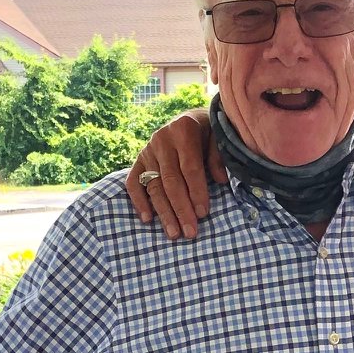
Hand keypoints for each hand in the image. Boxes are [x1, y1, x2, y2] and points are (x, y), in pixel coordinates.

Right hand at [125, 107, 223, 239]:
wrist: (187, 119)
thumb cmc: (208, 132)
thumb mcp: (218, 137)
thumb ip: (219, 157)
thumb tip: (220, 181)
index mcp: (184, 130)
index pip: (190, 167)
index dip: (197, 191)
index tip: (203, 214)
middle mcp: (162, 140)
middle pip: (171, 181)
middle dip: (181, 209)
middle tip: (190, 232)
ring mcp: (147, 150)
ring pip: (153, 186)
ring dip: (163, 212)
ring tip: (174, 233)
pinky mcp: (138, 160)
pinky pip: (133, 183)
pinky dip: (139, 202)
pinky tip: (147, 220)